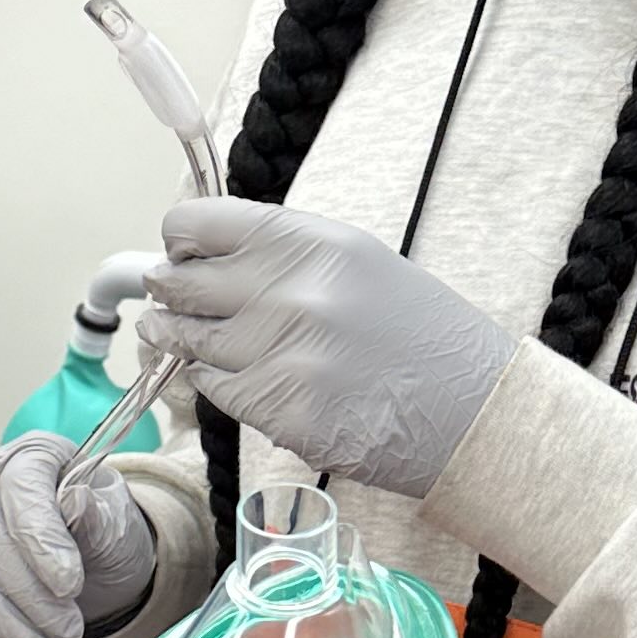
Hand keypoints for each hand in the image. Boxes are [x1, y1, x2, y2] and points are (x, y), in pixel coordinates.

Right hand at [0, 434, 158, 637]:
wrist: (98, 570)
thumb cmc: (105, 538)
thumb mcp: (119, 526)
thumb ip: (98, 517)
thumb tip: (76, 501)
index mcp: (35, 457)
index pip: (22, 489)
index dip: (41, 541)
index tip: (69, 586)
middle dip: (26, 592)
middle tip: (67, 629)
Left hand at [141, 201, 512, 496]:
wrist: (474, 412)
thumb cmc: (421, 336)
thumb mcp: (357, 263)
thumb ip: (283, 255)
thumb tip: (203, 255)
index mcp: (310, 242)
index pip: (197, 225)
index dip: (180, 240)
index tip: (179, 252)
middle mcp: (290, 291)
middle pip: (183, 286)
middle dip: (168, 292)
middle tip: (163, 296)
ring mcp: (283, 355)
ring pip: (190, 343)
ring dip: (176, 340)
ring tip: (168, 335)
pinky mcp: (281, 412)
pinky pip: (216, 391)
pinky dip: (213, 384)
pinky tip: (228, 377)